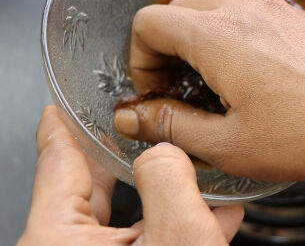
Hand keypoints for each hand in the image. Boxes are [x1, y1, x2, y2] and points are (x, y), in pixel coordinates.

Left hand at [20, 105, 242, 244]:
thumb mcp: (179, 236)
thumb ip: (169, 178)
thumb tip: (170, 150)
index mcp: (59, 239)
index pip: (57, 160)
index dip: (66, 123)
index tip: (65, 102)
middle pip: (98, 184)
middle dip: (133, 152)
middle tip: (148, 123)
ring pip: (133, 213)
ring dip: (170, 193)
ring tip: (199, 170)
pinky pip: (152, 239)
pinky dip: (181, 224)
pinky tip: (216, 212)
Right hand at [114, 0, 304, 180]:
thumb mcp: (230, 144)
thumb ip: (172, 127)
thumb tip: (136, 118)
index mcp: (216, 35)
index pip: (148, 23)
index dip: (139, 60)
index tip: (156, 92)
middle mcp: (243, 9)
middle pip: (176, 11)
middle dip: (165, 50)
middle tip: (179, 91)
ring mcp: (272, 8)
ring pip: (211, 9)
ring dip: (198, 42)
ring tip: (215, 86)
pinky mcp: (294, 16)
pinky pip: (245, 14)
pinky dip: (231, 37)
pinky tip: (250, 77)